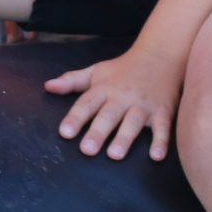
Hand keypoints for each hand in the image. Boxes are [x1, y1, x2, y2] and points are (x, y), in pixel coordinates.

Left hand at [44, 45, 182, 161]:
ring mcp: (144, 105)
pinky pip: (163, 128)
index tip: (65, 133)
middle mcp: (123, 97)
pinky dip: (161, 142)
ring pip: (133, 122)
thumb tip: (48, 86)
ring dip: (125, 138)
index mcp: (104, 89)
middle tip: (87, 149)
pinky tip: (156, 157)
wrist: (161, 55)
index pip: (86, 104)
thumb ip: (72, 81)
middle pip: (108, 115)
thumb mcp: (96, 71)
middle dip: (98, 132)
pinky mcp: (163, 111)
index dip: (75, 118)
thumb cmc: (124, 68)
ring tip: (115, 155)